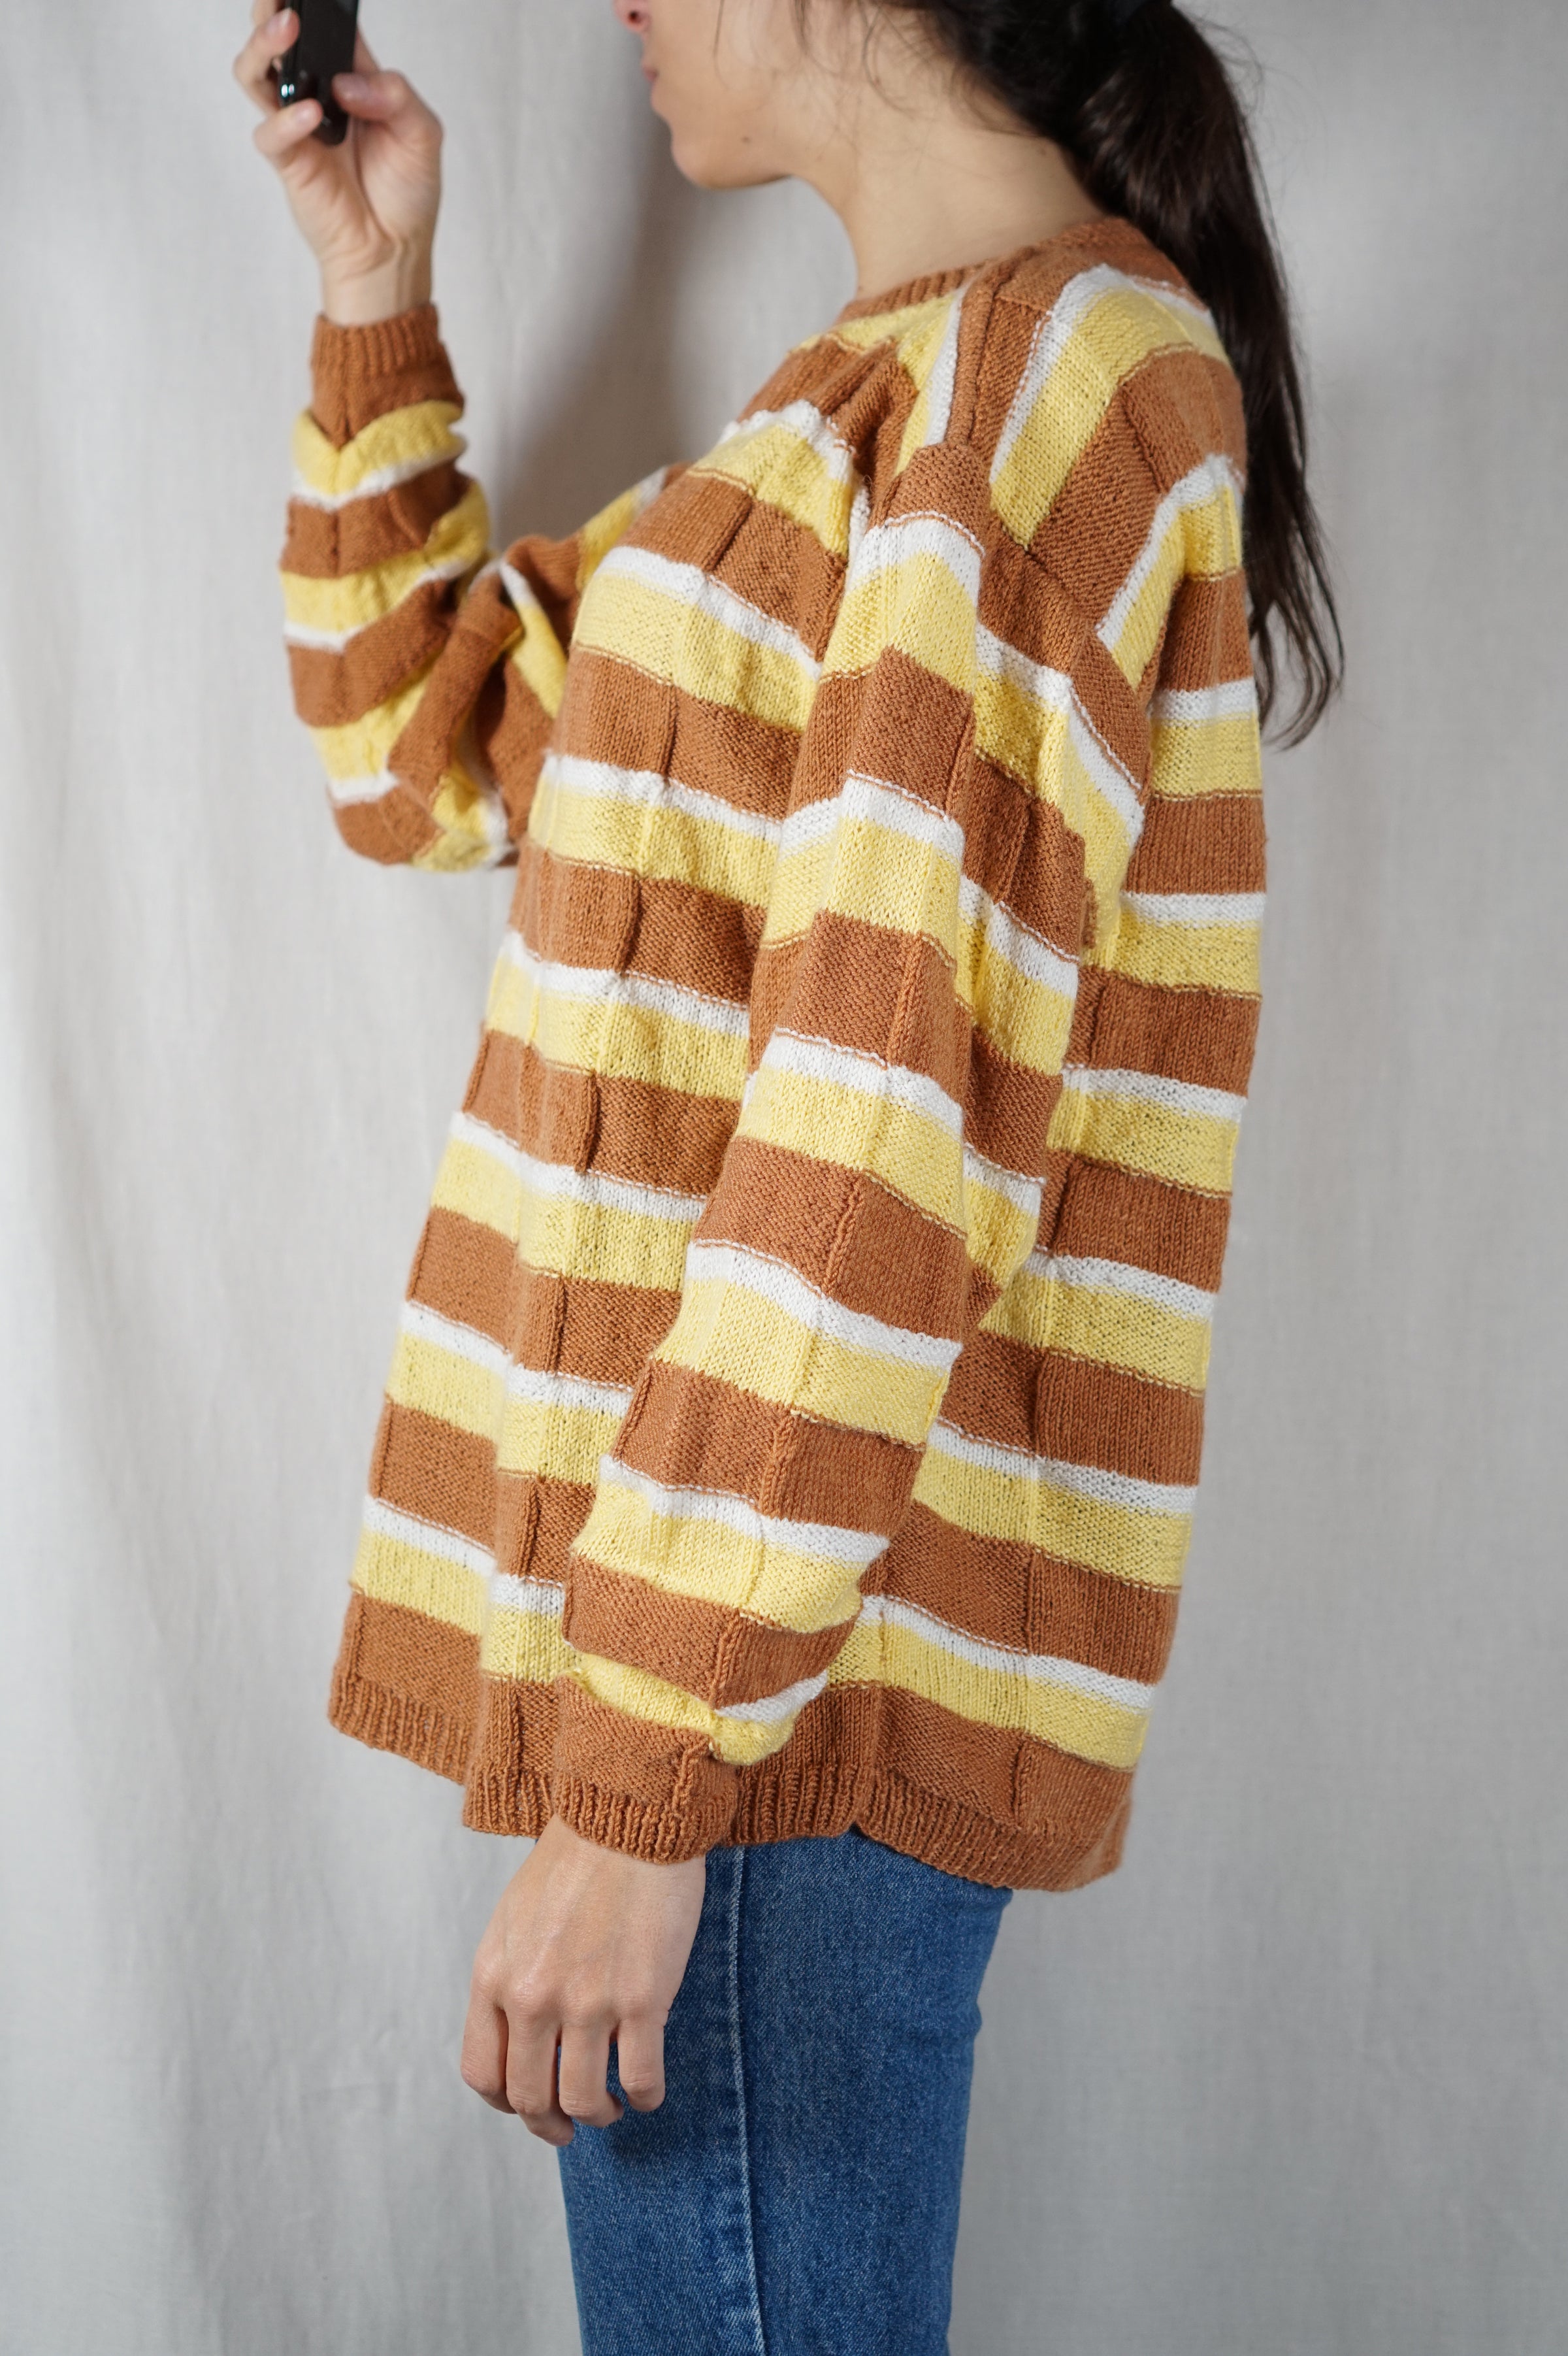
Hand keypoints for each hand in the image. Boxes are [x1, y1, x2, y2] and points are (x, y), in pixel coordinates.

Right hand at [233, 3, 441, 323]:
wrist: (395, 251)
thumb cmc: (407, 193)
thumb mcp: (423, 135)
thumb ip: (396, 96)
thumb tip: (349, 83)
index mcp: (352, 78)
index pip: (327, 27)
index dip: (315, 4)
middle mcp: (318, 94)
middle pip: (279, 38)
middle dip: (273, 11)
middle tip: (285, 1)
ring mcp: (297, 126)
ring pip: (256, 72)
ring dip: (265, 46)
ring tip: (288, 29)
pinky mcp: (288, 160)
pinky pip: (269, 132)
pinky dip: (285, 119)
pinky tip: (311, 114)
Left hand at [461, 1816, 706, 2145]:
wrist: (627, 1816)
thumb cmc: (575, 1860)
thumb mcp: (514, 1919)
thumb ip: (510, 1978)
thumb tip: (522, 2037)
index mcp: (493, 1976)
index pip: (482, 2073)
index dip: (505, 2102)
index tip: (527, 2104)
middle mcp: (531, 1998)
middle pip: (529, 2098)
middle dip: (550, 2124)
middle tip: (569, 2126)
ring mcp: (587, 2003)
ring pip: (582, 2101)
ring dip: (598, 2114)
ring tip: (612, 2104)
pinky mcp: (641, 1999)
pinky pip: (640, 2078)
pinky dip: (644, 2096)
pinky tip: (648, 2089)